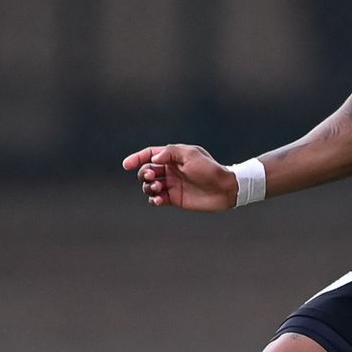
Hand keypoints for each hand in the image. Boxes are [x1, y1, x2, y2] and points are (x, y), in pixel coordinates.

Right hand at [122, 143, 236, 210]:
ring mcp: (171, 185)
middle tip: (153, 176)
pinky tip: (159, 199)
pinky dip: (154, 199)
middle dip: (144, 173)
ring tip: (157, 188)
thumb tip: (154, 158)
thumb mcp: (191, 154)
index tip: (126, 165)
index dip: (136, 159)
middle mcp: (170, 170)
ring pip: (149, 185)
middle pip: (146, 170)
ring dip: (148, 187)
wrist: (225, 189)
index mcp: (173, 157)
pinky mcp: (174, 199)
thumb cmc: (210, 169)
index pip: (149, 155)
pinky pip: (156, 199)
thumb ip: (171, 152)